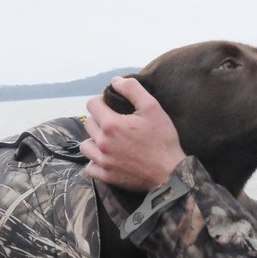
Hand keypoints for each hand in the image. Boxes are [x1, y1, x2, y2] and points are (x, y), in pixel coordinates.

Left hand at [81, 76, 185, 190]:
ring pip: (85, 145)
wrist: (171, 174)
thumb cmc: (163, 140)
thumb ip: (132, 89)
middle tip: (115, 123)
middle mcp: (103, 143)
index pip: (92, 104)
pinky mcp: (107, 176)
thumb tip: (115, 81)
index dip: (102, 101)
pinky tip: (106, 158)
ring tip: (108, 141)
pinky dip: (95, 162)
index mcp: (111, 124)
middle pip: (88, 123)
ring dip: (94, 140)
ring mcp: (103, 161)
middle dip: (99, 119)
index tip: (112, 107)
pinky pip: (89, 167)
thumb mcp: (153, 108)